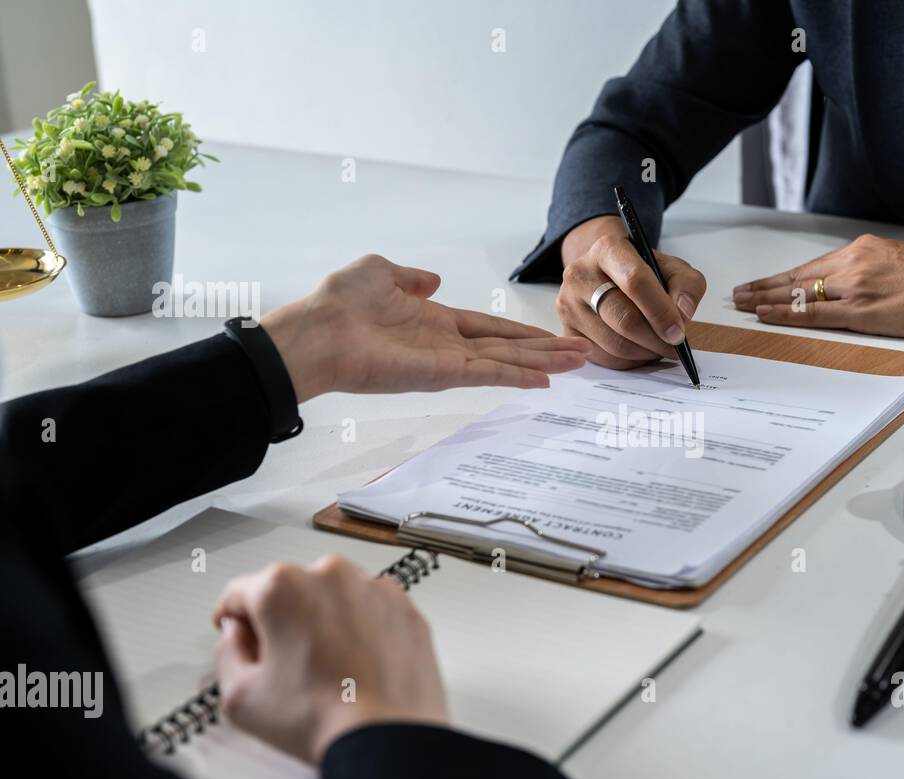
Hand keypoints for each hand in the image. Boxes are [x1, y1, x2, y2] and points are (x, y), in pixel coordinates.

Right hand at [212, 555, 447, 764]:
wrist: (388, 739)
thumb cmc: (323, 719)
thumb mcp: (240, 697)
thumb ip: (226, 653)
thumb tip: (236, 638)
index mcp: (283, 587)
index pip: (240, 592)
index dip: (232, 619)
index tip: (237, 632)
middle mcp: (331, 576)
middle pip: (290, 590)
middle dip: (281, 620)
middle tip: (282, 664)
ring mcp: (375, 589)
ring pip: (334, 598)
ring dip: (324, 622)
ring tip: (326, 670)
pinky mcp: (406, 609)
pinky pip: (372, 610)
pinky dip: (362, 629)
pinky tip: (357, 666)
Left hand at [260, 254, 592, 401]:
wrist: (316, 331)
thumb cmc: (339, 302)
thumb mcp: (379, 270)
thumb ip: (410, 275)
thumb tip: (430, 280)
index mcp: (434, 321)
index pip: (489, 329)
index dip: (522, 333)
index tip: (552, 336)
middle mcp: (446, 345)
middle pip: (508, 347)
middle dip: (546, 351)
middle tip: (583, 355)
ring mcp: (447, 363)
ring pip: (507, 361)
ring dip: (544, 362)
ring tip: (580, 363)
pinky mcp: (441, 374)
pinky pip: (488, 373)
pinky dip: (517, 376)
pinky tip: (545, 380)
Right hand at [556, 215, 706, 368]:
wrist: (606, 275)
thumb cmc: (642, 272)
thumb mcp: (671, 268)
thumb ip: (687, 286)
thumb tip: (682, 314)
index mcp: (608, 249)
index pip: (636, 282)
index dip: (661, 311)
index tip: (679, 332)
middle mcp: (580, 274)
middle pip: (624, 319)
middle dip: (656, 339)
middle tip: (675, 347)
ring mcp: (569, 305)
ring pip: (615, 344)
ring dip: (646, 353)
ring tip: (660, 347)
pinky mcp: (567, 331)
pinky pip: (605, 358)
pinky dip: (630, 361)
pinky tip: (641, 350)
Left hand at [732, 235, 903, 336]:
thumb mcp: (902, 263)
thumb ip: (875, 272)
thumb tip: (862, 286)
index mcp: (864, 251)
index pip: (813, 266)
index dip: (785, 277)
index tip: (765, 283)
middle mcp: (853, 263)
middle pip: (798, 276)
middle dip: (766, 285)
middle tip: (740, 293)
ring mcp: (854, 286)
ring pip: (798, 292)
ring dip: (766, 299)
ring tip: (743, 305)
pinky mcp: (860, 311)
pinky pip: (813, 313)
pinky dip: (786, 313)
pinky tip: (766, 315)